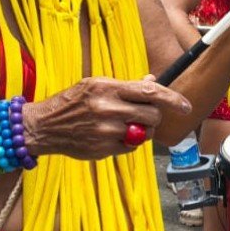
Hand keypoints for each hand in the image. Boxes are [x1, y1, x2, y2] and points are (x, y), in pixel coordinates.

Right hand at [22, 77, 191, 159]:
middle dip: (153, 117)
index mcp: (107, 88)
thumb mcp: (95, 85)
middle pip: (151, 115)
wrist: (43, 126)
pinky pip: (130, 147)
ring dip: (141, 131)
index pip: (149, 92)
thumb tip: (152, 81)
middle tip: (142, 116)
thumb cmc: (72, 103)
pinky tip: (109, 136)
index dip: (172, 99)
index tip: (186, 106)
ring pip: (143, 133)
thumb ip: (125, 86)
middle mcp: (107, 108)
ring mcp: (105, 131)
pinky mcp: (102, 149)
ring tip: (123, 126)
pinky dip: (127, 143)